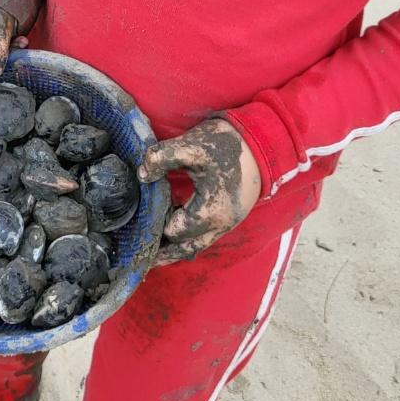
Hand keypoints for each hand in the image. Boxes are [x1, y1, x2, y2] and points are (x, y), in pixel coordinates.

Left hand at [138, 117, 261, 263]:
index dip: (154, 225)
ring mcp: (229, 223)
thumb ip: (162, 157)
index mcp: (210, 211)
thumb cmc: (227, 143)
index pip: (173, 230)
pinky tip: (176, 233)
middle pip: (185, 248)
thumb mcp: (192, 145)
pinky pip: (206, 236)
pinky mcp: (231, 216)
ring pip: (197, 245)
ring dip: (176, 249)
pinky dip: (189, 238)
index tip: (137, 221)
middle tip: (140, 259)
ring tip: (154, 252)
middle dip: (163, 253)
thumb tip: (142, 175)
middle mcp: (221, 224)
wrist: (262, 141)